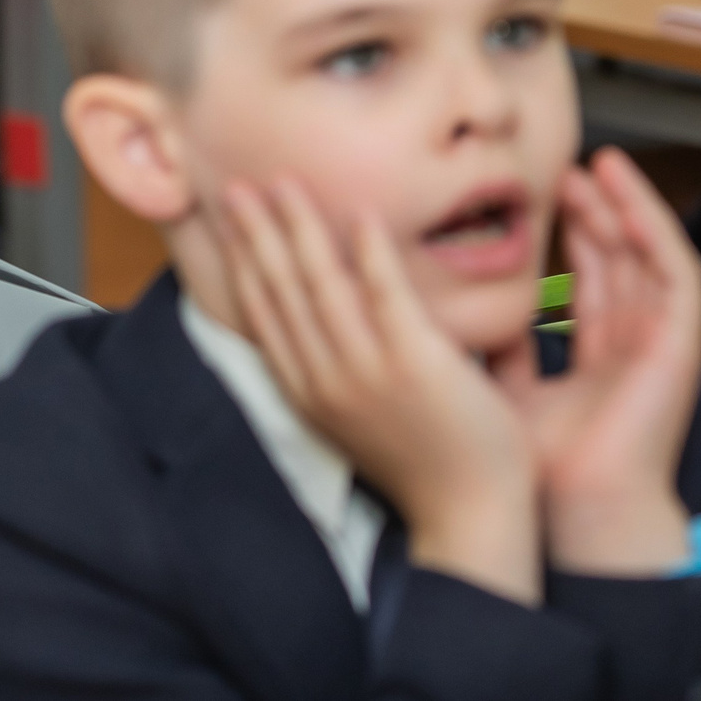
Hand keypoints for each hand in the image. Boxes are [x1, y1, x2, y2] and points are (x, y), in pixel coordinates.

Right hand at [219, 179, 541, 603]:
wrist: (470, 517)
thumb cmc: (428, 465)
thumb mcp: (357, 416)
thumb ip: (340, 365)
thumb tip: (334, 314)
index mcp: (306, 390)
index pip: (261, 311)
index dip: (241, 260)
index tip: (229, 221)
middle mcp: (323, 377)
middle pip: (279, 289)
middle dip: (256, 232)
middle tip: (236, 185)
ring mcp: (365, 371)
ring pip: (320, 284)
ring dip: (299, 228)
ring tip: (286, 183)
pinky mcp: (414, 364)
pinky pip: (386, 295)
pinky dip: (371, 253)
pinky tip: (362, 215)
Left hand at [496, 149, 700, 574]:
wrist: (572, 508)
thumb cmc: (535, 464)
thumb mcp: (498, 386)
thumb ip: (489, 346)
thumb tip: (444, 307)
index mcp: (590, 356)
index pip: (578, 282)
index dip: (558, 238)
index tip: (531, 197)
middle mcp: (626, 345)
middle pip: (609, 262)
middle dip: (583, 212)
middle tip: (553, 167)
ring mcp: (656, 343)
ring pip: (642, 257)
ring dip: (619, 207)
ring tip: (591, 163)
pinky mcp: (678, 344)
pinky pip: (676, 274)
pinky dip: (653, 229)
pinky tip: (627, 196)